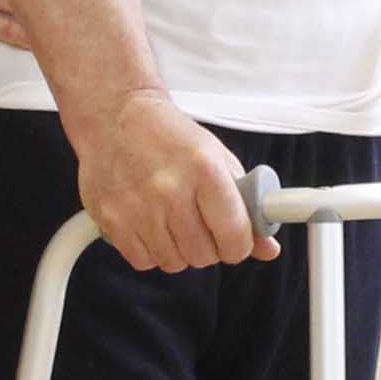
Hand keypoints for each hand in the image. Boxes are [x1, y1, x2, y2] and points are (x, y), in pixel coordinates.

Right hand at [70, 89, 271, 273]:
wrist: (116, 116)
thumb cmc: (170, 136)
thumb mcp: (218, 159)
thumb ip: (246, 205)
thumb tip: (268, 248)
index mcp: (206, 170)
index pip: (234, 235)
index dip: (239, 246)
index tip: (236, 242)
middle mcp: (171, 190)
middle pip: (204, 255)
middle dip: (209, 248)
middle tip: (203, 228)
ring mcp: (138, 207)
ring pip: (174, 262)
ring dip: (180, 251)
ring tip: (175, 223)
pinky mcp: (112, 219)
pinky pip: (143, 261)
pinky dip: (152, 252)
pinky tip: (152, 227)